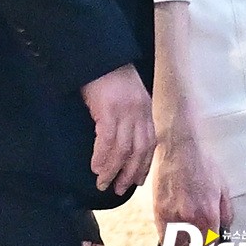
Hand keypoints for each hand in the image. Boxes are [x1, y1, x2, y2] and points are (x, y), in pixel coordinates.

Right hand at [81, 63, 154, 195]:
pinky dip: (102, 156)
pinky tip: (95, 166)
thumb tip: (124, 142)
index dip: (144, 164)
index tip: (137, 182)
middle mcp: (139, 111)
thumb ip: (130, 116)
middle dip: (129, 173)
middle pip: (139, 149)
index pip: (150, 143)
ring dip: (113, 169)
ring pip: (122, 148)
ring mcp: (125, 110)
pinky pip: (107, 139)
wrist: (100, 56)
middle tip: (119, 189)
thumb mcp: (128, 96)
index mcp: (145, 108)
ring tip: (103, 182)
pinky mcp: (109, 109)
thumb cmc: (110, 76)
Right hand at [152, 127, 232, 245]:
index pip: (212, 243)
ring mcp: (174, 217)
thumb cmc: (199, 163)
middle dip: (199, 242)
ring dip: (184, 243)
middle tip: (199, 237)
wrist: (179, 149)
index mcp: (209, 212)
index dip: (212, 242)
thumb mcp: (222, 186)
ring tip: (186, 237)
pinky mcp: (160, 213)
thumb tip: (226, 228)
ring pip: (180, 244)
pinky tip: (173, 244)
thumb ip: (226, 211)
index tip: (211, 241)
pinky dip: (170, 244)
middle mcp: (192, 218)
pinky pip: (164, 239)